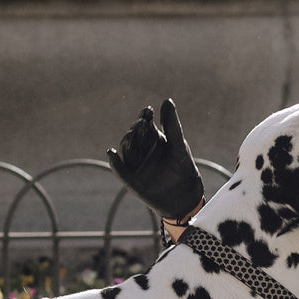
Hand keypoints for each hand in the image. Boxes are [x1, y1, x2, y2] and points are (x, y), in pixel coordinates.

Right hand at [106, 99, 204, 220]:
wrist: (186, 197)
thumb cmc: (184, 169)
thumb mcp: (179, 146)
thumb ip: (172, 125)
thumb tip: (167, 100)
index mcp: (153, 139)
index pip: (145, 125)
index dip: (144, 117)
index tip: (147, 112)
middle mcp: (142, 150)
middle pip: (134, 136)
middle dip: (136, 130)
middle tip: (141, 124)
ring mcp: (136, 165)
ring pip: (126, 151)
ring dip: (126, 142)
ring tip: (131, 135)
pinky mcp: (132, 181)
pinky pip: (120, 171)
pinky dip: (115, 163)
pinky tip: (112, 154)